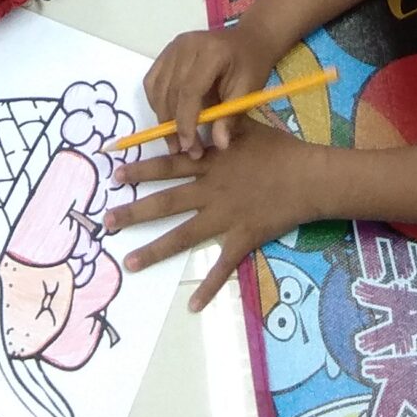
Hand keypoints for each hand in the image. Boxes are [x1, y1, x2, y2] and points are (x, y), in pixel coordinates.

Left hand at [108, 117, 324, 311]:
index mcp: (210, 163)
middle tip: (107, 222)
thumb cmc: (280, 149)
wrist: (309, 177)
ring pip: (183, 236)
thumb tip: (201, 111)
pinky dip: (209, 287)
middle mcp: (210, 191)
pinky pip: (223, 266)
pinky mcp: (241, 239)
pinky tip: (193, 305)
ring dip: (155, 251)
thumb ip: (220, 123)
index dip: (140, 170)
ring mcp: (224, 218)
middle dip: (134, 212)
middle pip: (166, 202)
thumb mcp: (247, 127)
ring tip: (129, 263)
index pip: (168, 166)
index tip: (115, 175)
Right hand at [142, 26, 275, 159]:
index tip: (189, 147)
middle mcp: (187, 45)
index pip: (189, 90)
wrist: (248, 41)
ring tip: (176, 139)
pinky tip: (169, 117)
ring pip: (157, 88)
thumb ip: (230, 117)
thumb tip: (219, 145)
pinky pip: (153, 81)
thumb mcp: (248, 91)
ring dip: (163, 117)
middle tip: (184, 150)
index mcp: (211, 52)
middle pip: (171, 91)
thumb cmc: (251, 66)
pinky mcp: (167, 52)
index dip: (186, 121)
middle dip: (174, 125)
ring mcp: (174, 46)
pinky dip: (157, 102)